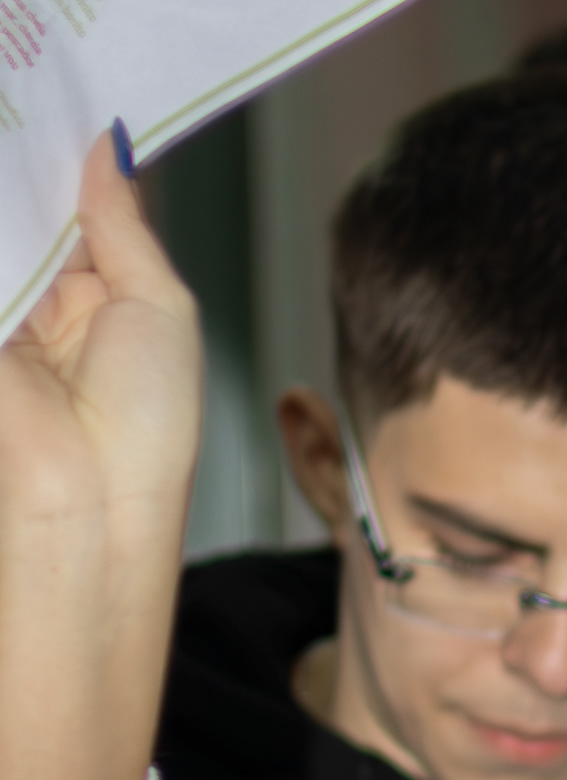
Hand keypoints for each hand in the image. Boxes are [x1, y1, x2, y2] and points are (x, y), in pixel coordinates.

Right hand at [0, 130, 200, 779]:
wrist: (87, 509)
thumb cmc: (147, 432)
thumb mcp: (162, 309)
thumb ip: (126, 225)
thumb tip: (109, 148)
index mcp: (101, 298)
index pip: (72, 208)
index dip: (64, 158)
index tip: (59, 95)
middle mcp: (44, 301)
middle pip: (27, 208)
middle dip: (28, 162)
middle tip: (23, 94)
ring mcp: (3, 312)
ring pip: (6, 229)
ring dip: (14, 195)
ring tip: (20, 135)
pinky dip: (4, 241)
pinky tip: (12, 193)